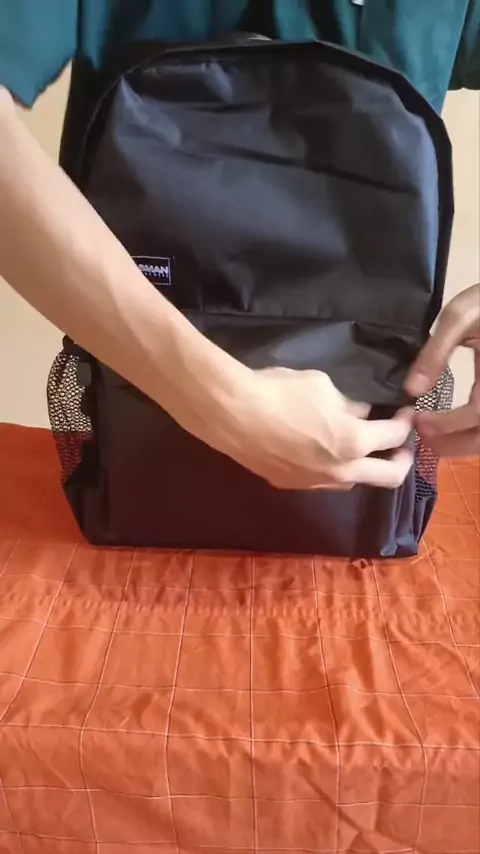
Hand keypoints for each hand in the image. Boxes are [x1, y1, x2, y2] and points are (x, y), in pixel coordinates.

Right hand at [215, 367, 412, 489]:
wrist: (232, 415)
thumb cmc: (280, 393)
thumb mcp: (322, 386)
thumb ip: (348, 404)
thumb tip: (359, 413)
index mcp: (354, 441)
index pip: (394, 437)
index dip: (404, 423)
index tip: (404, 413)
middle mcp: (341, 470)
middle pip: (389, 477)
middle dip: (401, 461)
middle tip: (399, 447)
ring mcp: (315, 483)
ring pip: (354, 481)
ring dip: (363, 466)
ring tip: (357, 447)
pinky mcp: (290, 485)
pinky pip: (323, 480)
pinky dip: (331, 466)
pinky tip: (319, 450)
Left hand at [406, 283, 479, 456]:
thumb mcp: (460, 317)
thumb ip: (436, 354)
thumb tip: (412, 390)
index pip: (477, 414)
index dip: (447, 425)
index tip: (418, 420)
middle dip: (453, 444)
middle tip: (421, 436)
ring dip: (464, 443)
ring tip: (434, 435)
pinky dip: (472, 432)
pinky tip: (453, 426)